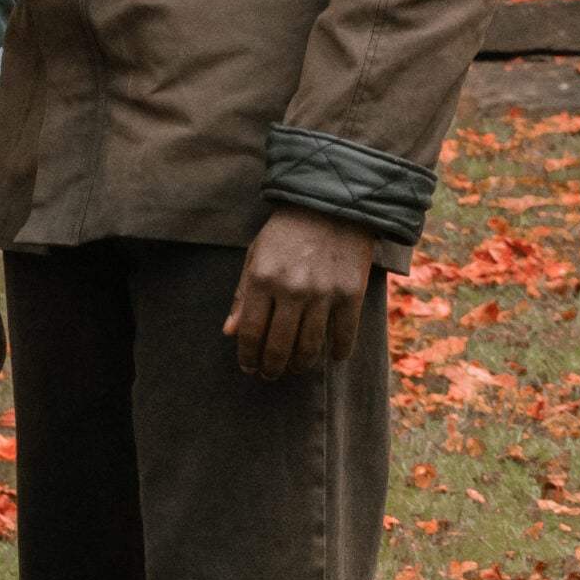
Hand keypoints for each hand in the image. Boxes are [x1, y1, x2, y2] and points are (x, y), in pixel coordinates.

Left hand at [222, 206, 375, 379]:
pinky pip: (344, 336)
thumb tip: (229, 333)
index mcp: (262, 278)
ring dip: (301, 365)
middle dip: (271, 367)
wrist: (332, 205)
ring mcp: (323, 293)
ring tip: (295, 368)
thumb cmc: (286, 232)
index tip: (248, 367)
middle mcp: (291, 289)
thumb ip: (241, 295)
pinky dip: (338, 352)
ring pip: (310, 347)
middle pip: (278, 346)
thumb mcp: (255, 255)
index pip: (250, 331)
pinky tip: (332, 357)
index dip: (247, 355)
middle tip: (269, 375)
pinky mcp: (351, 294)